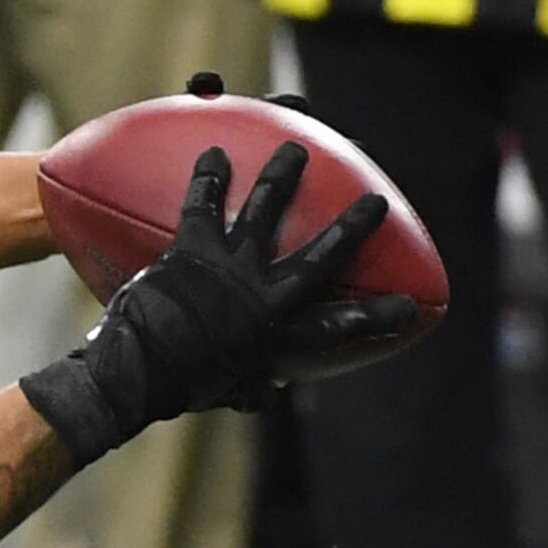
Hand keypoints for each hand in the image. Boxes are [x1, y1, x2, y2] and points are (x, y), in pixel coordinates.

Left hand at [17, 143, 417, 461]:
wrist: (134, 373)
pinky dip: (209, 177)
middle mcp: (264, 296)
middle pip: (322, 255)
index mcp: (278, 335)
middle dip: (353, 227)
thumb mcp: (224, 392)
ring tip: (294, 149)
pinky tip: (213, 152)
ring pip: (266, 211)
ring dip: (282, 176)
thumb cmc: (177, 387)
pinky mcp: (193, 250)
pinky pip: (203, 205)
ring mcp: (230, 268)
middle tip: (378, 202)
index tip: (412, 306)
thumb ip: (249, 388)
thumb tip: (266, 397)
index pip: (342, 326)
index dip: (379, 316)